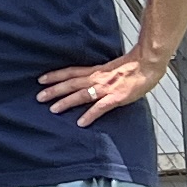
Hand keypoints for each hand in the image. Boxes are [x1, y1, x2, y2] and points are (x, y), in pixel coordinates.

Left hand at [37, 48, 166, 121]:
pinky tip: (80, 122)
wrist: (147, 64)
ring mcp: (106, 88)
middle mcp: (97, 78)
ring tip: (53, 109)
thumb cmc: (132, 66)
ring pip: (81, 95)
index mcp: (96, 70)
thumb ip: (99, 74)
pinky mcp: (116, 98)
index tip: (41, 80)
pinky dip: (89, 115)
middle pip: (71, 84)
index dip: (55, 76)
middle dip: (54, 90)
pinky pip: (100, 107)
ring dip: (66, 102)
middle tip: (39, 97)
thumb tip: (89, 81)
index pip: (71, 72)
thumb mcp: (111, 68)